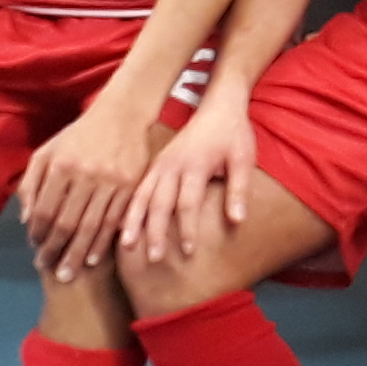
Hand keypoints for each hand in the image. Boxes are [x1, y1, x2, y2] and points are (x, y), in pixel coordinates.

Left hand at [19, 97, 158, 285]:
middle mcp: (86, 175)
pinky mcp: (132, 186)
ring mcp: (112, 182)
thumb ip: (31, 182)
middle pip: (67, 223)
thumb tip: (26, 220)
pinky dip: (103, 243)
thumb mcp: (47, 151)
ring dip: (78, 254)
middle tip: (48, 269)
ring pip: (92, 227)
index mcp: (62, 166)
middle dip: (55, 250)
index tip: (35, 246)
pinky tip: (94, 259)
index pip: (45, 209)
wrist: (121, 116)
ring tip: (68, 273)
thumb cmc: (78, 135)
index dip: (37, 232)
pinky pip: (115, 222)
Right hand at [124, 92, 257, 270]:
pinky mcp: (155, 165)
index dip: (187, 228)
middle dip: (155, 232)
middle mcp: (172, 165)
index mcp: (194, 164)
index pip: (188, 202)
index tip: (188, 252)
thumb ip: (239, 189)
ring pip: (142, 196)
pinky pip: (138, 189)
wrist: (218, 107)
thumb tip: (238, 221)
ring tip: (127, 246)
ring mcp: (160, 165)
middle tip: (153, 258)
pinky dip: (129, 208)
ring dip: (134, 222)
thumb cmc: (233, 135)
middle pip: (160, 202)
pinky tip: (121, 226)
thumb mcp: (244, 158)